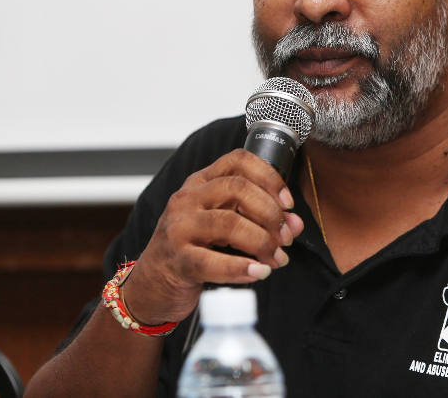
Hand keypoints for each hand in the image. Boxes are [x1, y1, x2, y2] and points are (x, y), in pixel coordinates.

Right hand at [122, 149, 304, 323]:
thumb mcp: (224, 226)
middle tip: (286, 236)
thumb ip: (259, 219)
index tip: (287, 202)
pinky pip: (212, 261)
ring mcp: (178, 228)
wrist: (152, 286)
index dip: (270, 177)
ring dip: (262, 242)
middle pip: (237, 189)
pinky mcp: (177, 260)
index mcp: (200, 183)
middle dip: (270, 213)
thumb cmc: (192, 249)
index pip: (238, 160)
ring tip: (276, 259)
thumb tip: (295, 224)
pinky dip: (241, 268)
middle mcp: (187, 199)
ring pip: (228, 223)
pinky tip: (257, 272)